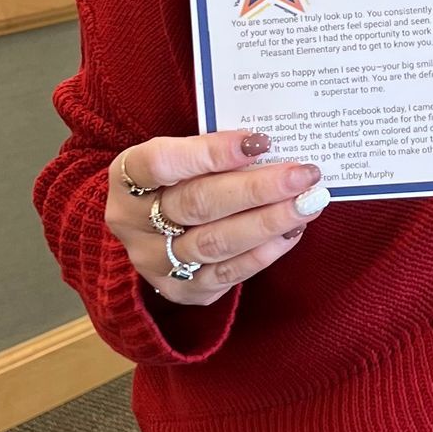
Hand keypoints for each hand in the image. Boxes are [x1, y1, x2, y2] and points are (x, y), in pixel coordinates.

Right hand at [107, 130, 327, 305]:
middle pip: (197, 204)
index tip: (261, 141)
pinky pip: (227, 275)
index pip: (163, 163)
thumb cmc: (173, 178)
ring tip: (307, 203)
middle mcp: (132, 223)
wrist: (147, 228)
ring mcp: (154, 262)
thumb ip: (209, 149)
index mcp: (125, 176)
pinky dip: (263, 253)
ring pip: (215, 244)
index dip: (211, 153)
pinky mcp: (181, 290)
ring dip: (268, 223)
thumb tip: (268, 147)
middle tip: (302, 175)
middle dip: (257, 189)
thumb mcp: (175, 152)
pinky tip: (292, 231)